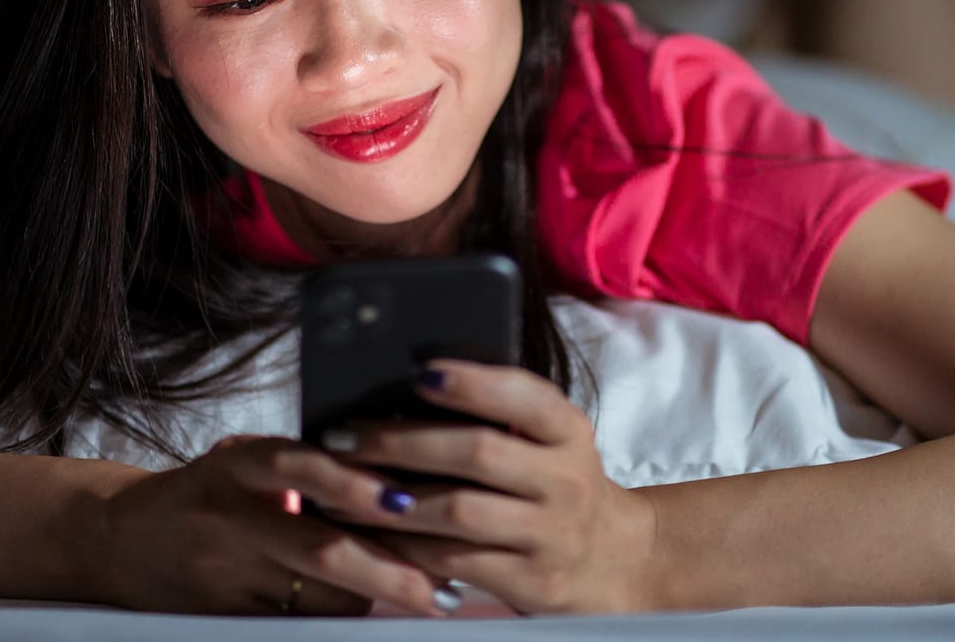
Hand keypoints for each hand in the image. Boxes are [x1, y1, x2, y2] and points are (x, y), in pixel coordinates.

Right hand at [92, 433, 458, 615]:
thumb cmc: (205, 495)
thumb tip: (396, 474)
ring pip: (313, 596)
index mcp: (237, 466)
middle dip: (386, 567)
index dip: (353, 482)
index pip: (299, 464)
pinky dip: (334, 618)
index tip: (406, 498)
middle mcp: (227, 516)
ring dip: (371, 597)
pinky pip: (290, 624)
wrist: (119, 539)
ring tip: (423, 595)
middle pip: (317, 547)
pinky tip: (367, 611)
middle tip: (438, 583)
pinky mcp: (219, 616)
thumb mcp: (243, 465)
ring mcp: (222, 572)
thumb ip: (304, 466)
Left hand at [318, 360, 659, 614]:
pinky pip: (454, 561)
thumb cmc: (554, 484)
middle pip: (478, 452)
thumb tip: (406, 389)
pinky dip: (405, 546)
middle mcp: (565, 478)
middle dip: (402, 441)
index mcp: (567, 429)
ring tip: (342, 487)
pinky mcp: (532, 580)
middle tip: (345, 436)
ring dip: (393, 499)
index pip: (524, 396)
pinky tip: (371, 532)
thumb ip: (497, 415)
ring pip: (459, 512)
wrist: (613, 560)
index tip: (418, 373)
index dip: (472, 384)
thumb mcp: (547, 441)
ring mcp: (550, 533)